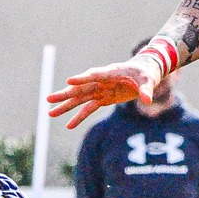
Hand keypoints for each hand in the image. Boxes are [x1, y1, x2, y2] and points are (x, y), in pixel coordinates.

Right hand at [46, 57, 166, 129]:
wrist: (146, 71)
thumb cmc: (147, 72)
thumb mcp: (149, 80)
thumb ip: (146, 89)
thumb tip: (147, 99)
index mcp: (111, 72)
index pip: (94, 75)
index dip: (82, 79)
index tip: (69, 82)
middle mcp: (102, 81)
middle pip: (80, 88)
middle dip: (65, 94)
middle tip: (49, 99)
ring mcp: (101, 90)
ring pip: (80, 99)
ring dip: (66, 106)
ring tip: (51, 113)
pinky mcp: (103, 98)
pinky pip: (88, 108)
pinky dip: (79, 116)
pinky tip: (69, 125)